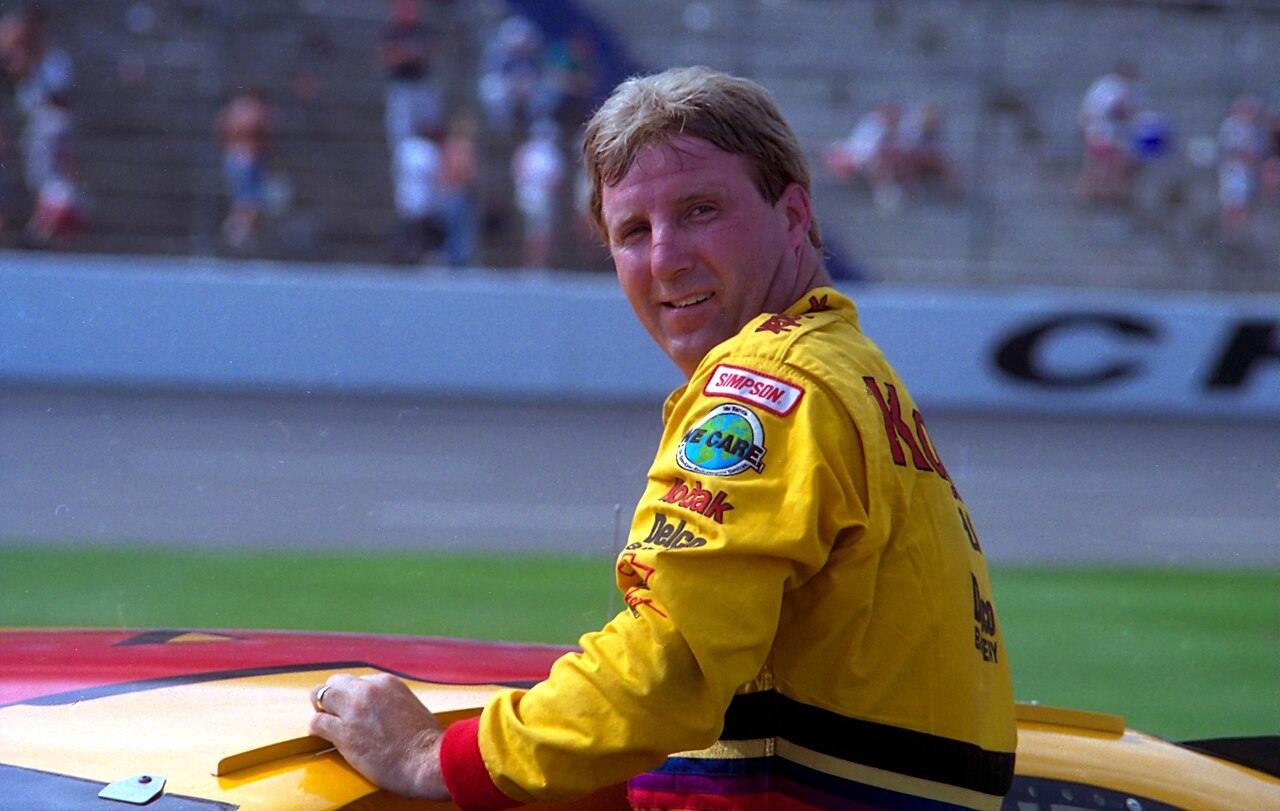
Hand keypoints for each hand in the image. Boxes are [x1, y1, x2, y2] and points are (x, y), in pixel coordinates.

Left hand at [309, 673, 449, 800]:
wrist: (427, 760)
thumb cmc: (425, 741)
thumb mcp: (411, 706)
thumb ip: (391, 702)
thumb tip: (381, 711)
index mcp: (387, 682)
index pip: (358, 681)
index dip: (354, 696)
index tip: (355, 709)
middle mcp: (368, 690)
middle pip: (336, 682)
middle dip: (333, 696)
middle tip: (334, 711)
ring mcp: (354, 710)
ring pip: (320, 696)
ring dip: (321, 709)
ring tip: (324, 721)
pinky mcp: (344, 733)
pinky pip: (317, 723)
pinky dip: (316, 728)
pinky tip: (321, 735)